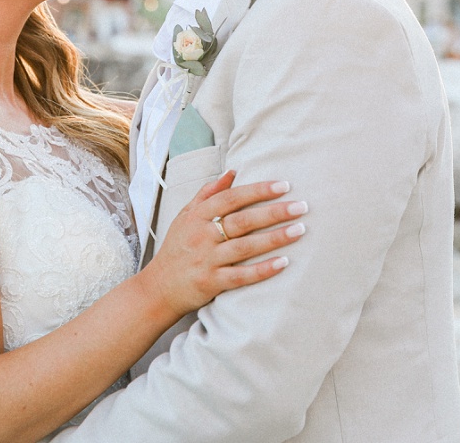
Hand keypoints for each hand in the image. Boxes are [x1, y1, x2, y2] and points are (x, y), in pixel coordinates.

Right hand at [139, 171, 306, 316]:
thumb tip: (232, 171)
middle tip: (301, 206)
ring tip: (300, 230)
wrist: (158, 288)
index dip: (258, 190)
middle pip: (243, 220)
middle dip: (274, 212)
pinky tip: (284, 263)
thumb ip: (208, 193)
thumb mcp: (185, 216)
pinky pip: (241, 276)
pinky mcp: (211, 283)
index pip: (231, 198)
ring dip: (275, 238)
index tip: (284, 185)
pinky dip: (263, 270)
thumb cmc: (177, 248)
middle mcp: (202, 236)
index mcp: (197, 216)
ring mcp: (207, 260)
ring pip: (245, 247)